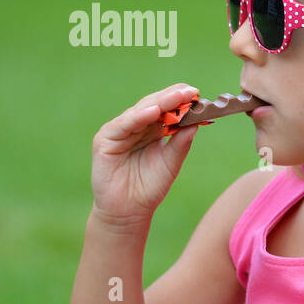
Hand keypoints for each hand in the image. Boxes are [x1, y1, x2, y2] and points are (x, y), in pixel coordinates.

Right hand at [90, 84, 200, 227]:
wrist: (129, 211)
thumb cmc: (150, 187)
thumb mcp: (171, 163)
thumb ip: (181, 143)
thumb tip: (198, 122)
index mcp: (152, 130)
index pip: (166, 109)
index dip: (181, 101)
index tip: (198, 94)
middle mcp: (135, 126)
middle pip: (155, 105)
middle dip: (173, 97)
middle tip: (190, 91)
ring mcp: (120, 131)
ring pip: (140, 111)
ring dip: (159, 103)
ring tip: (177, 96)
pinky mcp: (105, 140)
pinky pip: (123, 125)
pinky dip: (137, 117)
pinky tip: (153, 112)